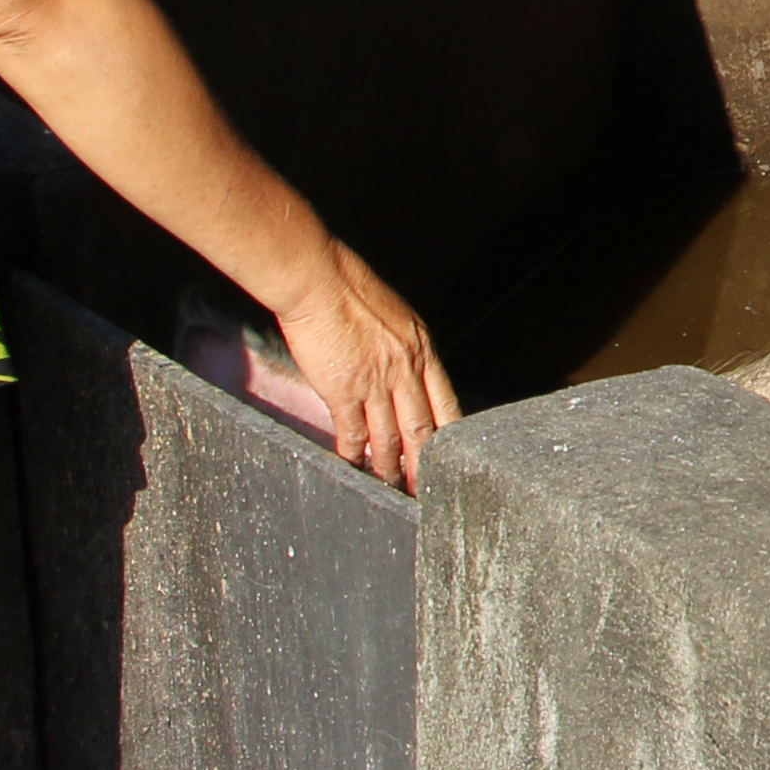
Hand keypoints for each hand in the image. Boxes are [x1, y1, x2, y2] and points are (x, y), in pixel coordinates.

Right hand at [269, 244, 459, 492]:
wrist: (317, 277)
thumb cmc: (348, 289)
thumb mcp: (393, 316)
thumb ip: (402, 348)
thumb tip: (401, 372)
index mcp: (422, 350)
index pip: (446, 404)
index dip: (450, 436)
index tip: (452, 458)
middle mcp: (406, 369)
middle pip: (423, 430)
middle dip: (426, 466)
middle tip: (428, 492)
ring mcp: (376, 381)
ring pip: (391, 439)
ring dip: (392, 470)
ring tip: (393, 492)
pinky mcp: (344, 389)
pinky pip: (354, 433)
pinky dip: (355, 457)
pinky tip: (355, 471)